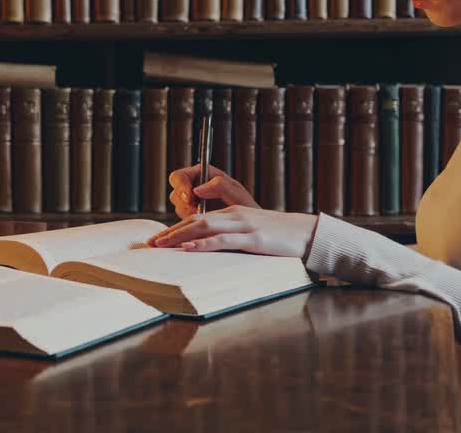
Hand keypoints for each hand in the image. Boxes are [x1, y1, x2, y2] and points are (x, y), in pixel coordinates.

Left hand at [146, 205, 318, 258]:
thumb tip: (210, 245)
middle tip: (151, 243)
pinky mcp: (254, 239)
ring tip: (162, 244)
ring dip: (180, 236)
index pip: (198, 218)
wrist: (308, 235)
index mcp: (233, 213)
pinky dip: (204, 244)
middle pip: (196, 220)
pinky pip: (224, 240)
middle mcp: (235, 215)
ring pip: (205, 227)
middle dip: (171, 232)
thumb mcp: (252, 231)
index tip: (159, 239)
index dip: (176, 228)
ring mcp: (244, 226)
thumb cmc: (280, 236)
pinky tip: (189, 248)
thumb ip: (231, 235)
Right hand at [165, 163, 258, 219]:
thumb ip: (220, 186)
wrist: (250, 229)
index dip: (181, 185)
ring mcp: (193, 204)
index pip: (181, 176)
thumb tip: (198, 188)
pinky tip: (203, 227)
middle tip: (196, 211)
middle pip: (175, 191)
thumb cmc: (248, 209)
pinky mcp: (193, 219)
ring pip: (178, 207)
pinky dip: (190, 225)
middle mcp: (196, 188)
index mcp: (205, 175)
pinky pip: (183, 221)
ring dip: (188, 214)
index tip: (189, 195)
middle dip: (184, 202)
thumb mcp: (238, 195)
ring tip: (206, 218)